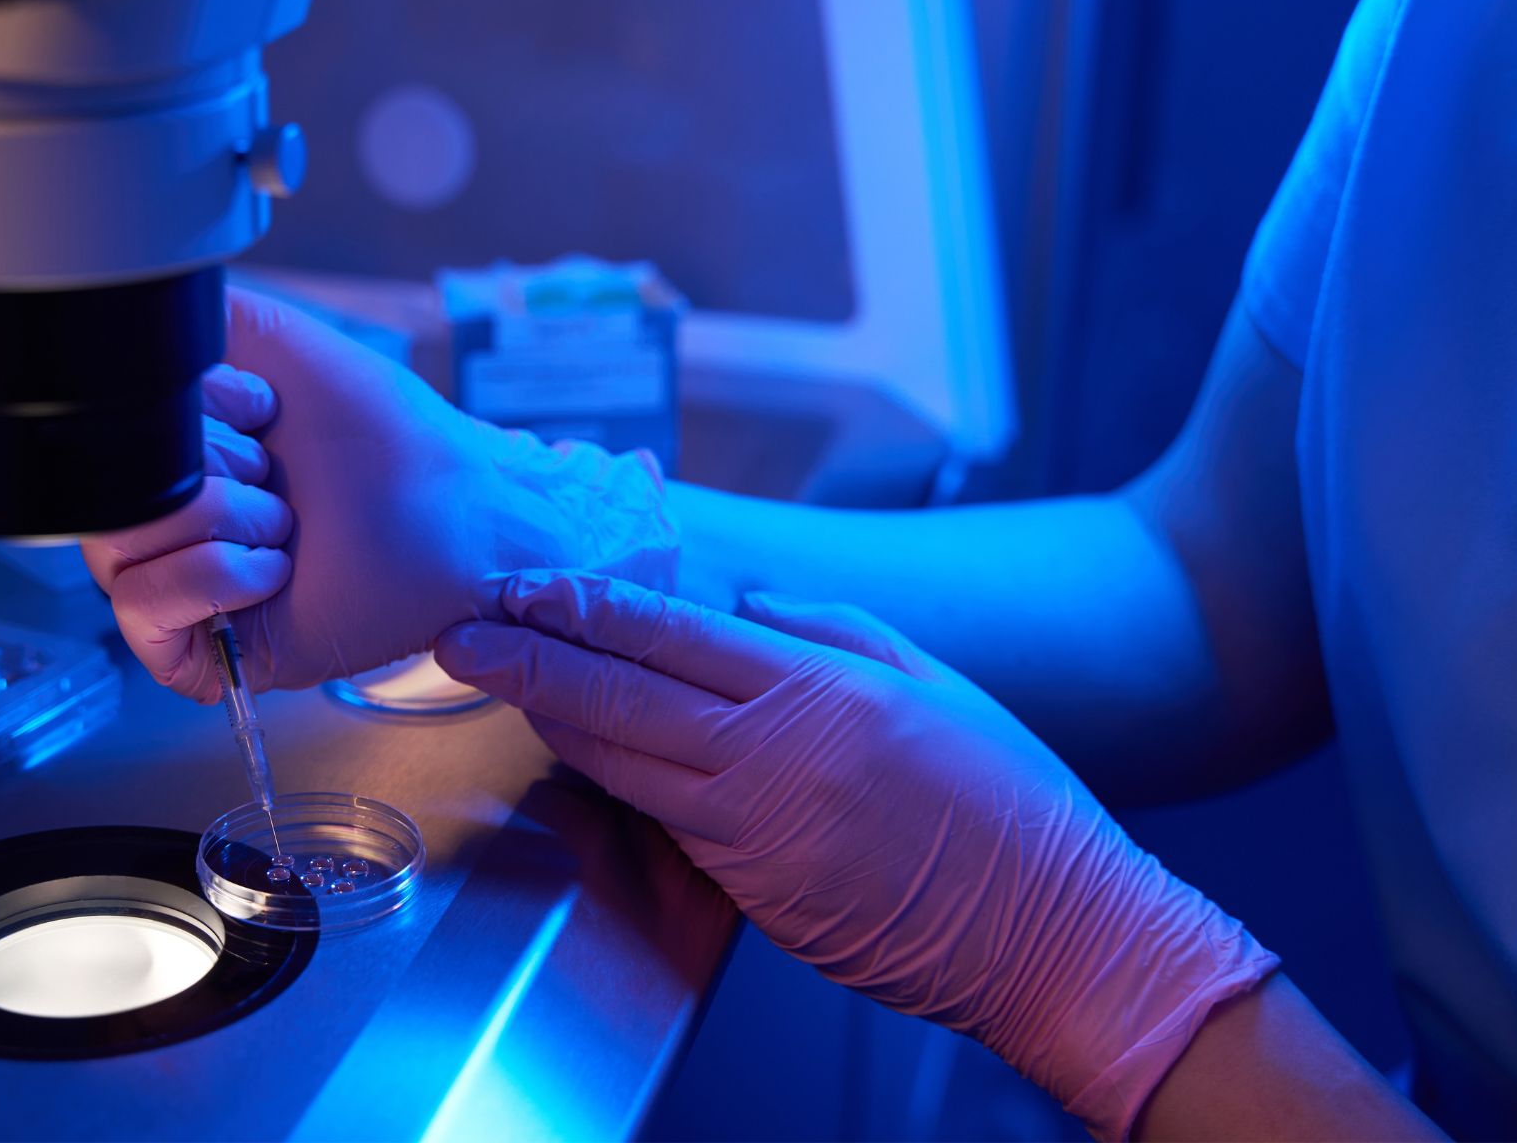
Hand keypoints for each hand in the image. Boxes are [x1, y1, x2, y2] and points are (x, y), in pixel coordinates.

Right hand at [84, 288, 678, 695]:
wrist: (455, 510)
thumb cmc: (388, 438)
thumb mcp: (280, 345)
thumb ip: (194, 325)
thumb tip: (123, 327)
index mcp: (184, 455)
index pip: (114, 431)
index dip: (189, 411)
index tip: (261, 409)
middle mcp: (177, 521)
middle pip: (111, 490)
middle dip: (209, 469)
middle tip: (278, 478)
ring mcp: (186, 587)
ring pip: (118, 547)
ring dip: (218, 520)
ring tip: (285, 524)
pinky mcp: (205, 649)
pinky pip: (140, 610)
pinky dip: (207, 577)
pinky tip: (269, 569)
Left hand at [435, 572, 1278, 1139]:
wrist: (1054, 933)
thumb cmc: (1010, 803)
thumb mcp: (933, 682)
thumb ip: (833, 632)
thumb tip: (754, 607)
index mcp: (822, 689)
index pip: (672, 633)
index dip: (587, 605)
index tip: (529, 583)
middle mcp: (774, 754)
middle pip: (622, 694)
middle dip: (531, 657)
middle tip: (463, 631)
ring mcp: (754, 828)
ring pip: (624, 761)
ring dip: (551, 717)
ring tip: (495, 678)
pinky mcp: (751, 889)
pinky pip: (662, 821)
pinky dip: (608, 781)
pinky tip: (573, 754)